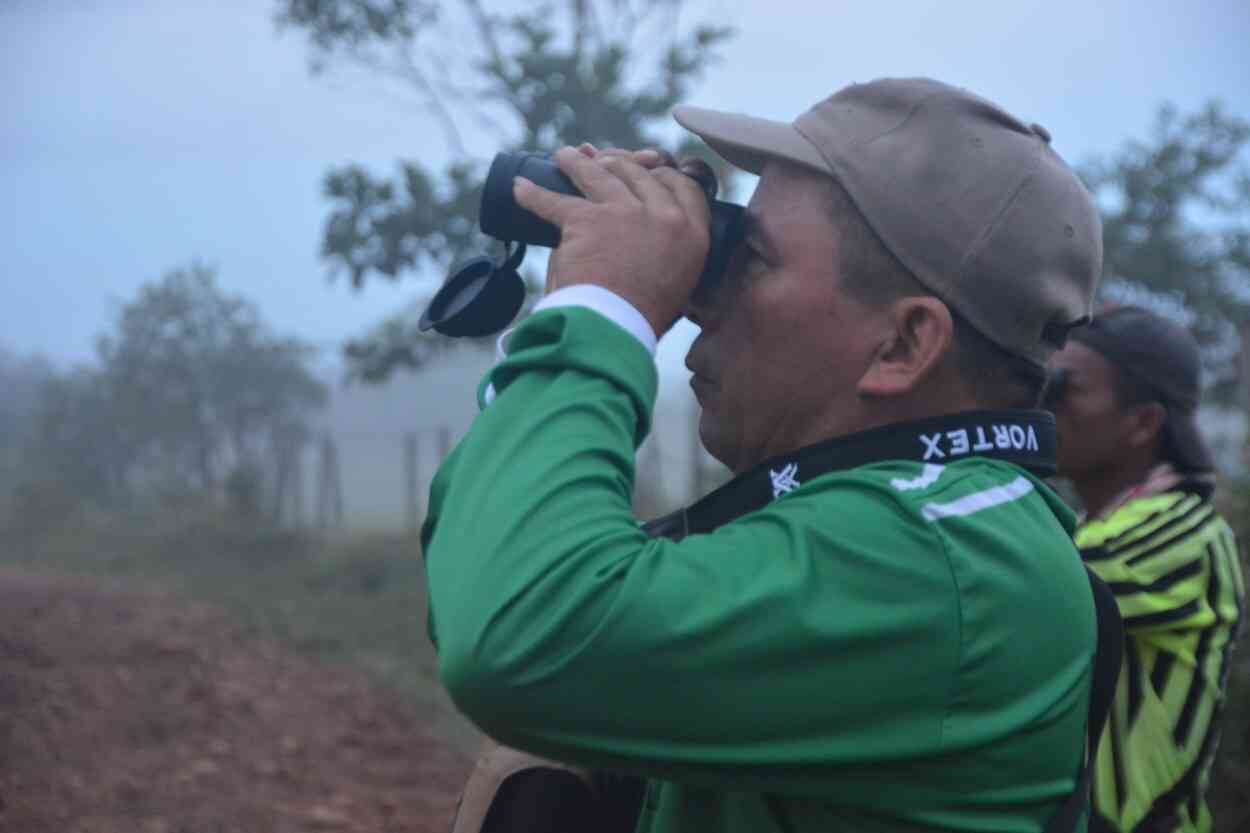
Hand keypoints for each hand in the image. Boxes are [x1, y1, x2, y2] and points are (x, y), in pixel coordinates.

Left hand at [512, 145, 710, 337]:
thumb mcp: (675, 283)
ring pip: (599, 173)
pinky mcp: (587, 219)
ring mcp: (626, 212)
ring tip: (565, 157)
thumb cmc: (641, 319)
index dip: (661, 173)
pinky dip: (533, 194)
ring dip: (578, 162)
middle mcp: (664, 217)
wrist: (614, 332)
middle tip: (600, 162)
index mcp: (693, 235)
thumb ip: (665, 252)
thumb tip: (641, 234)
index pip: (682, 185)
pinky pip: (554, 200)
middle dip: (618, 162)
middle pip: (639, 173)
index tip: (647, 170)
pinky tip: (520, 187)